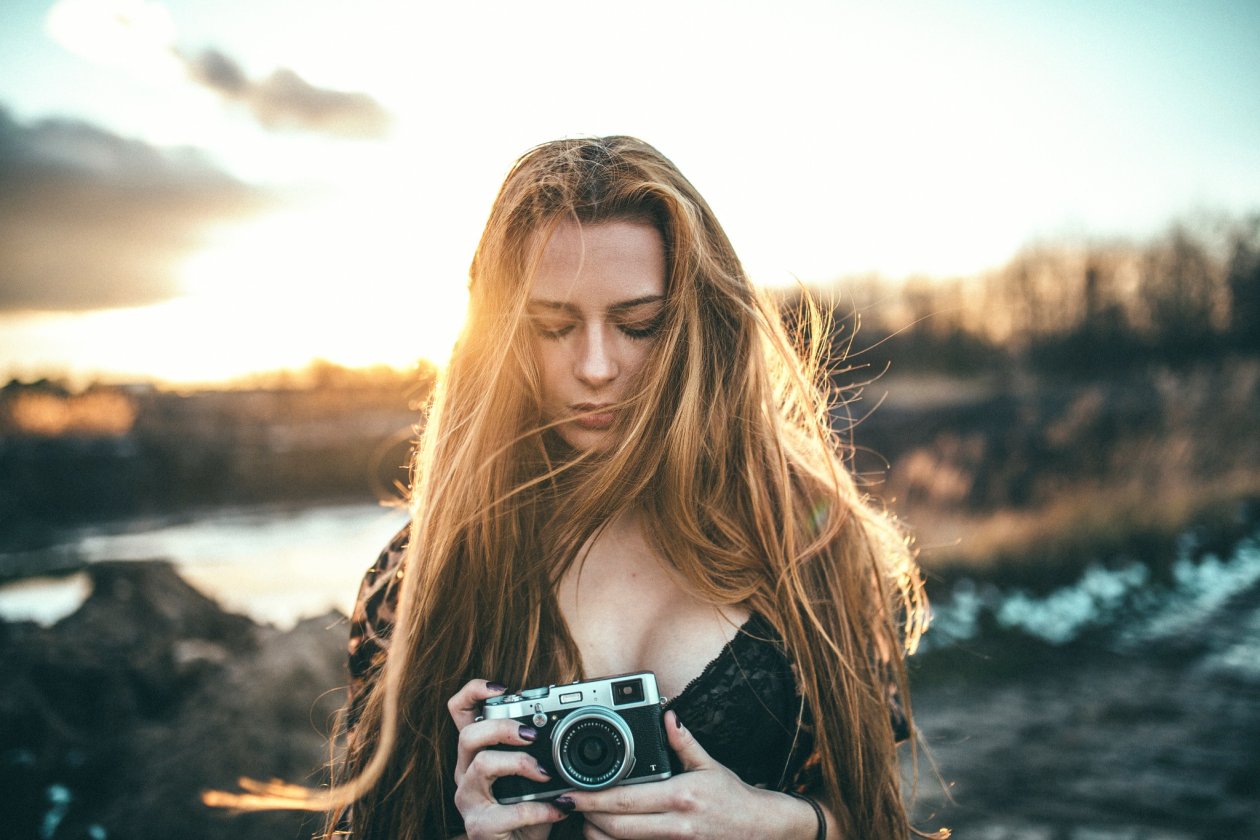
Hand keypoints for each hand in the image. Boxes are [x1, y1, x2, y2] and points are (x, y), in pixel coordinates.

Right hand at [448, 678, 569, 839]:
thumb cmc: (524, 811)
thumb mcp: (531, 775)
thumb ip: (540, 749)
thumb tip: (570, 719)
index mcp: (475, 753)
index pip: (458, 712)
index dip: (473, 692)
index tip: (501, 687)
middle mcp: (465, 773)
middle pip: (468, 736)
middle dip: (502, 727)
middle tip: (531, 735)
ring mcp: (469, 800)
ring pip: (481, 765)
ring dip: (519, 763)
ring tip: (546, 774)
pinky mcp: (480, 827)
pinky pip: (508, 812)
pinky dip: (540, 808)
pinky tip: (559, 808)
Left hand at [566, 710, 819, 838]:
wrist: (760, 831)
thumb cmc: (733, 798)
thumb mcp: (710, 765)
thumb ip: (684, 741)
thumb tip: (668, 715)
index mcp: (680, 796)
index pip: (625, 800)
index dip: (592, 799)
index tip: (570, 793)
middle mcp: (674, 824)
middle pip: (616, 828)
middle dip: (586, 818)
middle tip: (568, 804)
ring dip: (598, 834)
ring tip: (584, 819)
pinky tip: (608, 833)